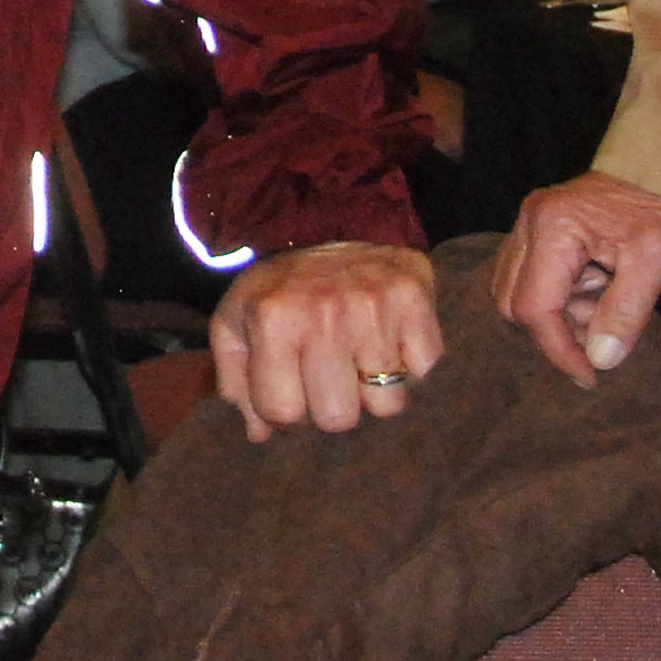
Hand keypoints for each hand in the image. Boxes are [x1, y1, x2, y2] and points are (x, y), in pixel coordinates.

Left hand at [208, 241, 441, 441]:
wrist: (333, 226)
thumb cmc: (282, 292)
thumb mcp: (236, 325)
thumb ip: (236, 383)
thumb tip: (259, 434)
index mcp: (273, 318)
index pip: (284, 414)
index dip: (287, 410)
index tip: (291, 384)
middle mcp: (323, 311)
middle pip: (339, 418)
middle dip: (331, 403)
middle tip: (327, 370)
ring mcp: (373, 305)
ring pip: (387, 405)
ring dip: (375, 388)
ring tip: (358, 353)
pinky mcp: (414, 299)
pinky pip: (424, 373)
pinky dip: (411, 363)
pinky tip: (388, 337)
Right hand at [489, 174, 660, 386]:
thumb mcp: (657, 261)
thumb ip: (625, 312)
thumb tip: (600, 360)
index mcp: (554, 226)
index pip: (536, 307)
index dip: (559, 349)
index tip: (591, 376)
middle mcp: (530, 222)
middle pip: (514, 302)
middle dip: (557, 330)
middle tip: (601, 334)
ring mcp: (528, 223)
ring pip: (515, 292)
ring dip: (558, 314)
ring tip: (604, 304)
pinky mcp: (537, 229)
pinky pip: (528, 277)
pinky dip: (557, 297)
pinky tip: (595, 289)